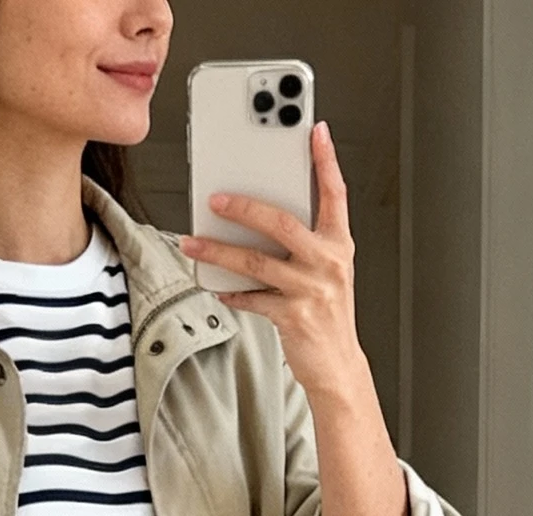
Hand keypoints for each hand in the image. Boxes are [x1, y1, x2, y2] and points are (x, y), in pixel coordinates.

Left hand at [180, 121, 363, 402]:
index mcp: (339, 244)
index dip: (326, 161)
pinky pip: (252, 298)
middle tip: (216, 197)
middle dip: (244, 206)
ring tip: (193, 242)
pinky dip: (231, 292)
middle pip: (281, 222)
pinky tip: (217, 286)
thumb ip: (305, 241)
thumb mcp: (328, 271)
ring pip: (256, 261)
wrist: (337, 366)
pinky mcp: (293, 316)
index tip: (314, 131)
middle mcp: (328, 263)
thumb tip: (261, 216)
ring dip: (218, 251)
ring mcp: (311, 290)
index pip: (335, 193)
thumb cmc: (327, 314)